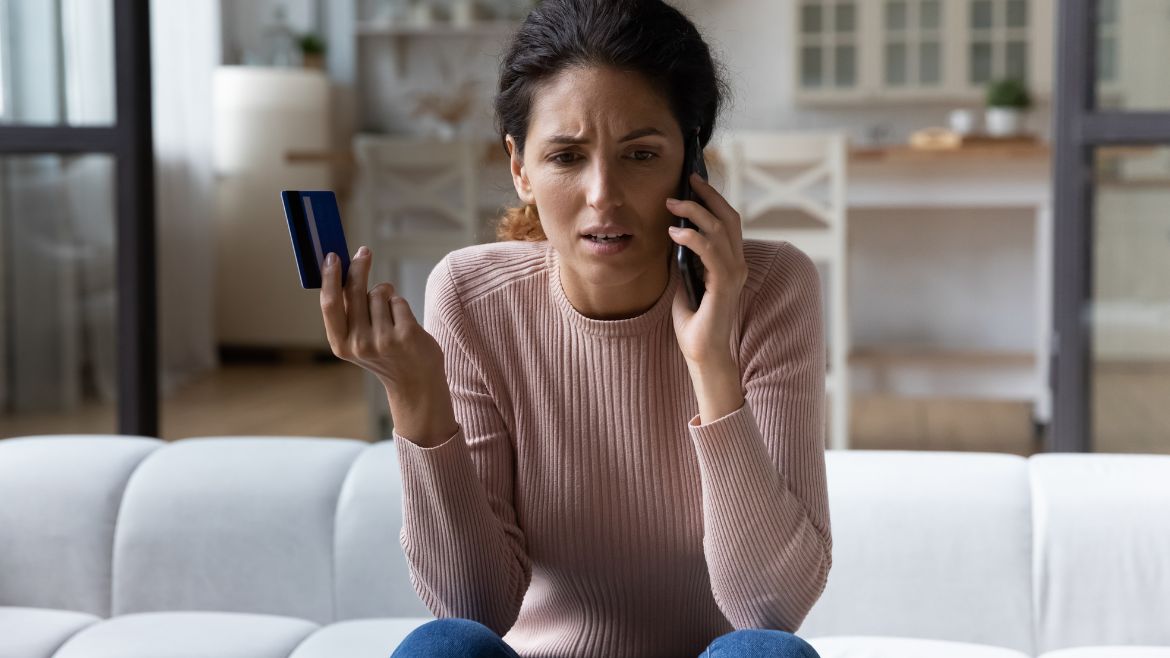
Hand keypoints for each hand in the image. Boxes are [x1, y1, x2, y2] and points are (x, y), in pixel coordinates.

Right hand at [320, 245, 457, 446]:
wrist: (415, 382)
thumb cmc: (384, 355)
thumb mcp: (358, 340)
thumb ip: (349, 312)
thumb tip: (342, 270)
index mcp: (341, 345)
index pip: (330, 304)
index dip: (329, 278)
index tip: (332, 256)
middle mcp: (360, 344)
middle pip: (356, 291)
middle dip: (359, 267)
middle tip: (364, 252)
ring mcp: (384, 340)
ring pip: (380, 293)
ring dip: (386, 296)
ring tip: (391, 317)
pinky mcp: (406, 335)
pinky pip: (399, 301)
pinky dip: (401, 306)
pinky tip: (404, 325)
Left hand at [665, 172, 747, 369]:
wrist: (702, 353)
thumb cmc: (694, 322)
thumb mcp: (685, 281)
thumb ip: (684, 259)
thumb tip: (672, 233)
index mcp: (731, 262)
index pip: (727, 222)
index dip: (713, 200)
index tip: (693, 183)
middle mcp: (737, 264)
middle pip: (729, 217)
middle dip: (708, 195)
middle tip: (688, 180)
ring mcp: (734, 273)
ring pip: (720, 229)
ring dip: (695, 212)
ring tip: (671, 204)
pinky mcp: (725, 284)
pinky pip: (710, 251)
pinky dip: (692, 237)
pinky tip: (674, 233)